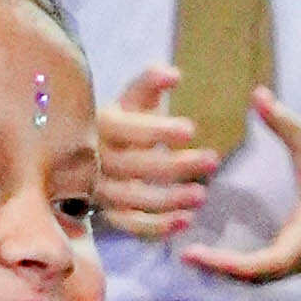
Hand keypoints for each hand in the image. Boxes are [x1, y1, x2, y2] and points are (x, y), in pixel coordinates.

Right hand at [98, 60, 224, 246]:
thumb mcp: (133, 100)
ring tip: (202, 195)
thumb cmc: (122, 121)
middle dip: (176, 165)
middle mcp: (97, 158)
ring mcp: (101, 188)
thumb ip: (150, 84)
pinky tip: (186, 221)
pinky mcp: (109, 213)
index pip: (128, 129)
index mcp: (102, 124)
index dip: (157, 131)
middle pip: (135, 166)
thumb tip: (173, 73)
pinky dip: (158, 227)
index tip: (191, 129)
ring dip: (169, 199)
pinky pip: (131, 225)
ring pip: (133, 199)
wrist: (87, 153)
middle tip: (213, 160)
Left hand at [183, 92, 300, 286]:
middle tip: (187, 257)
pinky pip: (273, 270)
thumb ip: (283, 121)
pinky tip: (222, 256)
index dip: (228, 264)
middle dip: (222, 269)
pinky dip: (246, 268)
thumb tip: (257, 94)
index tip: (195, 255)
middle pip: (259, 277)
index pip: (266, 262)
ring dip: (232, 272)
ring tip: (199, 258)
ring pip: (265, 277)